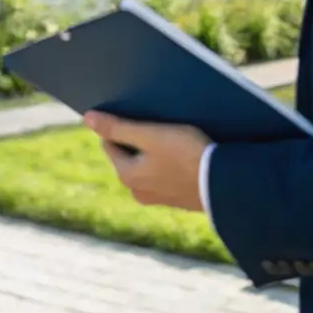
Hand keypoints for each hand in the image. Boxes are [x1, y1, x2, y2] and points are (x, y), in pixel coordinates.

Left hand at [84, 112, 209, 210]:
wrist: (226, 184)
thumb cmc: (186, 155)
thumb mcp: (150, 135)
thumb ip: (118, 127)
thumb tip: (87, 119)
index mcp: (126, 175)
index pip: (110, 142)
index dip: (122, 124)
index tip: (138, 113)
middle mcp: (137, 191)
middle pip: (129, 154)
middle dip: (139, 138)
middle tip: (159, 123)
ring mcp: (157, 197)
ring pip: (147, 164)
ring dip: (155, 150)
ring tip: (174, 135)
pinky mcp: (176, 198)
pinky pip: (164, 174)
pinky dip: (169, 162)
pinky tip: (185, 152)